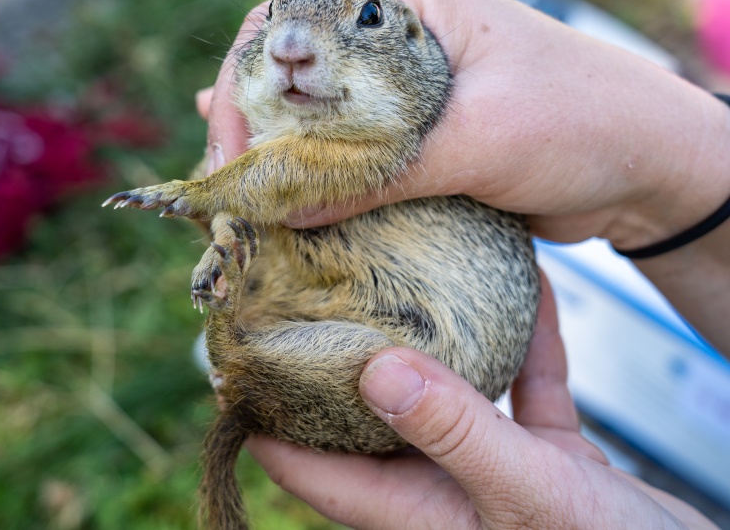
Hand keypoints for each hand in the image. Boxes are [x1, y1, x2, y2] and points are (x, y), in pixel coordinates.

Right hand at [203, 0, 729, 250]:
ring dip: (275, 151)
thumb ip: (380, 171)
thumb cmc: (580, 120)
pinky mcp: (409, 126)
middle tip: (228, 187)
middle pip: (288, 67)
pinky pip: (342, 145)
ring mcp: (397, 79)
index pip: (289, 25)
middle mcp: (388, 29)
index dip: (244, 86)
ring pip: (310, 110)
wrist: (647, 163)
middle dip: (249, 123)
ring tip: (237, 197)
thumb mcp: (477, 140)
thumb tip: (285, 209)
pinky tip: (268, 185)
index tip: (232, 156)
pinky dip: (309, 169)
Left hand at [244, 273, 716, 528]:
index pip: (304, 464)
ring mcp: (490, 465)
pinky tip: (523, 284)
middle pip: (362, 413)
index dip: (262, 412)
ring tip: (400, 271)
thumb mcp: (526, 491)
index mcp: (412, 508)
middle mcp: (439, 485)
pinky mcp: (542, 450)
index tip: (235, 347)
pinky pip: (521, 382)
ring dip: (428, 336)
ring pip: (442, 389)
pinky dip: (521, 338)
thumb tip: (375, 369)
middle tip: (310, 284)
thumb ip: (455, 431)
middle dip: (336, 356)